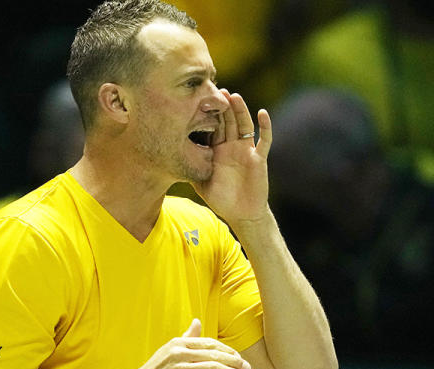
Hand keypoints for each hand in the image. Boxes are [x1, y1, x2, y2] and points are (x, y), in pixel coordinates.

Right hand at [129, 319, 250, 368]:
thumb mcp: (169, 350)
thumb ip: (186, 337)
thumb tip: (197, 321)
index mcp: (179, 343)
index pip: (210, 344)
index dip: (227, 351)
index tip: (239, 358)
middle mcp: (180, 353)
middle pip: (214, 354)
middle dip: (234, 361)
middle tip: (247, 368)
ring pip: (213, 368)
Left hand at [193, 90, 272, 224]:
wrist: (241, 213)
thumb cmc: (221, 198)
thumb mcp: (200, 182)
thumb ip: (190, 169)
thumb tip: (167, 159)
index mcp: (217, 150)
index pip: (213, 127)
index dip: (208, 114)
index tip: (199, 99)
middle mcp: (232, 147)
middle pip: (228, 121)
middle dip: (223, 107)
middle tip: (216, 90)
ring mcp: (246, 150)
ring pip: (244, 125)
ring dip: (240, 110)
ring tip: (234, 96)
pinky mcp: (259, 158)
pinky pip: (264, 140)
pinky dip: (265, 127)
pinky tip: (262, 113)